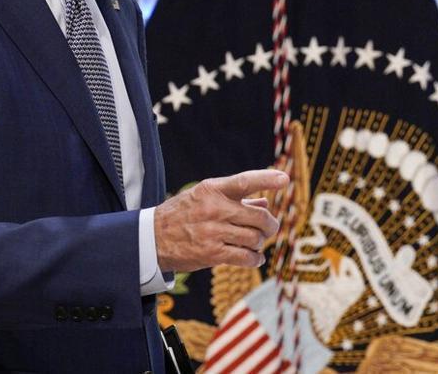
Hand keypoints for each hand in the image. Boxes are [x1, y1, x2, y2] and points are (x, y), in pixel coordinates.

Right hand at [153, 169, 287, 272]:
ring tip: (255, 243)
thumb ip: (236, 199)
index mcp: (211, 189)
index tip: (284, 179)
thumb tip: (266, 201)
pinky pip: (246, 257)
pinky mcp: (212, 253)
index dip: (266, 179)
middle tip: (269, 228)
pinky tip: (254, 257)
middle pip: (259, 216)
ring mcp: (213, 232)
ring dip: (260, 242)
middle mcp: (214, 209)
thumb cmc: (183, 214)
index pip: (244, 181)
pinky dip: (255, 259)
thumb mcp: (204, 198)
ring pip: (255, 238)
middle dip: (269, 224)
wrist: (153, 238)